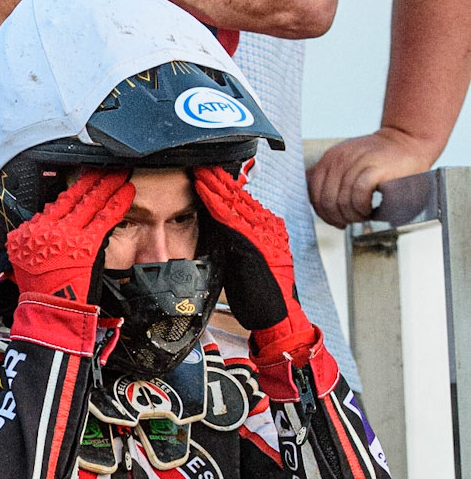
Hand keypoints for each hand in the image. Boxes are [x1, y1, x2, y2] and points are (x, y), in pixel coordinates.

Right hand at [5, 169, 133, 305]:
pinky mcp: (88, 242)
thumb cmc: (35, 294)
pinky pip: (105, 217)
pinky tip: (126, 192)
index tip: (80, 185)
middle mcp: (46, 228)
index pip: (52, 206)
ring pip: (91, 203)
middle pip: (72, 198)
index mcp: (29, 232)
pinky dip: (117, 203)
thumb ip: (13, 253)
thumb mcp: (15, 268)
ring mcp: (68, 234)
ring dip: (107, 186)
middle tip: (103, 168)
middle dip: (91, 181)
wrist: (48, 310)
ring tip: (119, 174)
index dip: (70, 194)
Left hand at [192, 165, 301, 335]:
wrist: (278, 315)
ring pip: (236, 202)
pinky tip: (205, 189)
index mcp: (268, 230)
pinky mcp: (254, 240)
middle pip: (240, 198)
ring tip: (200, 170)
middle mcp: (268, 226)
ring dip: (216, 185)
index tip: (209, 174)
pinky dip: (217, 201)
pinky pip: (232, 216)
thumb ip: (233, 244)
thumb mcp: (244, 263)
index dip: (225, 187)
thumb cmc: (261, 295)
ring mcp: (263, 232)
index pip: (243, 203)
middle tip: (202, 163)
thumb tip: (215, 230)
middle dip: (220, 180)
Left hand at [307, 127, 432, 227]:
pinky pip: (359, 195)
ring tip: (365, 215)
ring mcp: (357, 162)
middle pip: (327, 201)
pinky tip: (371, 210)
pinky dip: (363, 208)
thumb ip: (331, 180)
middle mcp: (339, 158)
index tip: (338, 222)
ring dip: (354, 215)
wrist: (408, 142)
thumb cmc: (380, 161)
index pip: (314, 194)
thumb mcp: (349, 165)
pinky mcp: (375, 168)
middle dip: (339, 218)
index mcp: (329, 159)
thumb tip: (317, 205)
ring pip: (342, 201)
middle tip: (354, 221)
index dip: (324, 214)